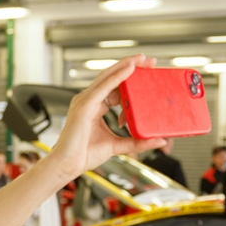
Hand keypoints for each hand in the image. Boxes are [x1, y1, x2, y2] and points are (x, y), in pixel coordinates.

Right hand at [49, 55, 165, 179]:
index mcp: (94, 106)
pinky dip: (117, 77)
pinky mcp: (84, 106)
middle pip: (111, 77)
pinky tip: (130, 69)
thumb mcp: (117, 145)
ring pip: (107, 77)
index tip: (147, 75)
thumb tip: (158, 140)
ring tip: (141, 59)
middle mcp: (89, 100)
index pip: (114, 87)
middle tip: (149, 61)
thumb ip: (137, 142)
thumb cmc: (83, 155)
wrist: (67, 165)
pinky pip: (104, 87)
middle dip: (130, 66)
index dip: (129, 79)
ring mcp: (85, 101)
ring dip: (125, 66)